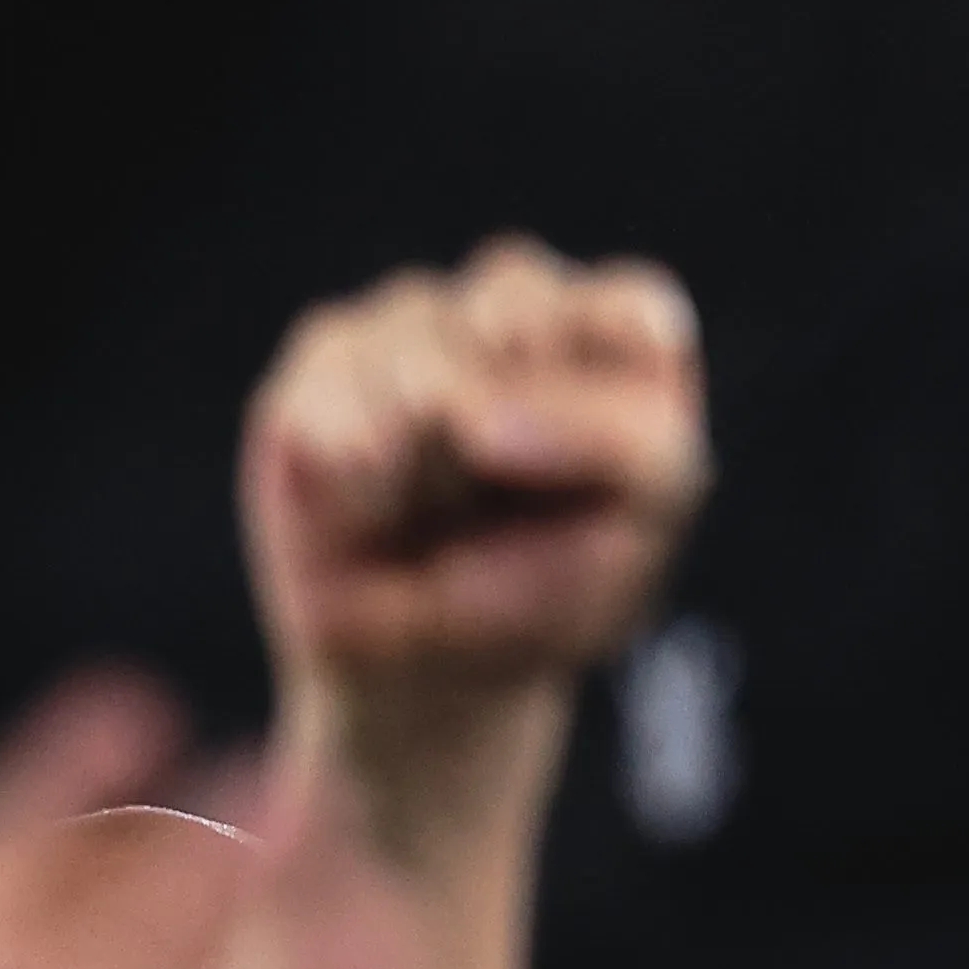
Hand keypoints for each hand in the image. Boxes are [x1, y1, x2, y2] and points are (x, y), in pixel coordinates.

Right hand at [244, 240, 704, 798]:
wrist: (429, 668)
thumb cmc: (552, 581)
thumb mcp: (641, 528)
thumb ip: (618, 443)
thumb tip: (456, 408)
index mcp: (622, 326)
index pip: (632, 313)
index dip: (591, 418)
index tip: (592, 500)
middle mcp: (518, 300)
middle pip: (513, 315)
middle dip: (504, 437)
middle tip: (499, 504)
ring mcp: (415, 318)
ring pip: (416, 357)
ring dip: (428, 469)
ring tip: (433, 512)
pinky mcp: (328, 353)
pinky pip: (330, 397)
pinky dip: (357, 480)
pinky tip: (370, 509)